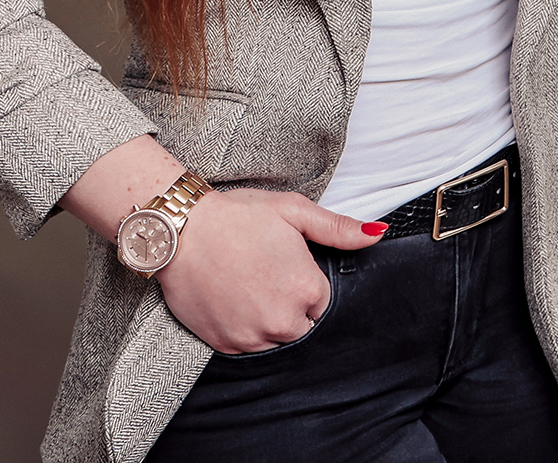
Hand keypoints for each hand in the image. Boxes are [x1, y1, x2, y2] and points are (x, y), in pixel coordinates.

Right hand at [156, 187, 384, 353]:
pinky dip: (243, 328)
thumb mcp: (294, 211)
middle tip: (263, 274)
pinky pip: (247, 346)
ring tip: (246, 286)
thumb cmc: (238, 216)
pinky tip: (231, 300)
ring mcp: (252, 337)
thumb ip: (339, 228)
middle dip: (289, 304)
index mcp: (306, 289)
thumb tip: (377, 234)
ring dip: (267, 320)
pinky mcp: (225, 345)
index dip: (302, 282)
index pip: (320, 301)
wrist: (181, 230)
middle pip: (300, 324)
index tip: (282, 265)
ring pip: (275, 339)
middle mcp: (283, 320)